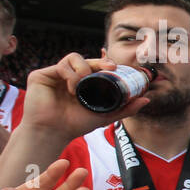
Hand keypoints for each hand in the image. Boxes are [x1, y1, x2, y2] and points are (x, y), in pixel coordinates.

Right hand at [22, 55, 146, 142]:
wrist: (54, 132)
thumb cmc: (76, 124)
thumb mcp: (106, 116)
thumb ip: (126, 108)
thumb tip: (146, 99)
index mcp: (83, 83)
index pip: (95, 67)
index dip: (105, 63)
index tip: (116, 68)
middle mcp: (69, 76)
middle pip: (86, 59)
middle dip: (100, 61)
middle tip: (110, 67)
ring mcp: (56, 75)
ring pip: (74, 57)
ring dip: (84, 69)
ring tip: (84, 84)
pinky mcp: (42, 75)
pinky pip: (61, 65)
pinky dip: (71, 74)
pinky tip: (73, 88)